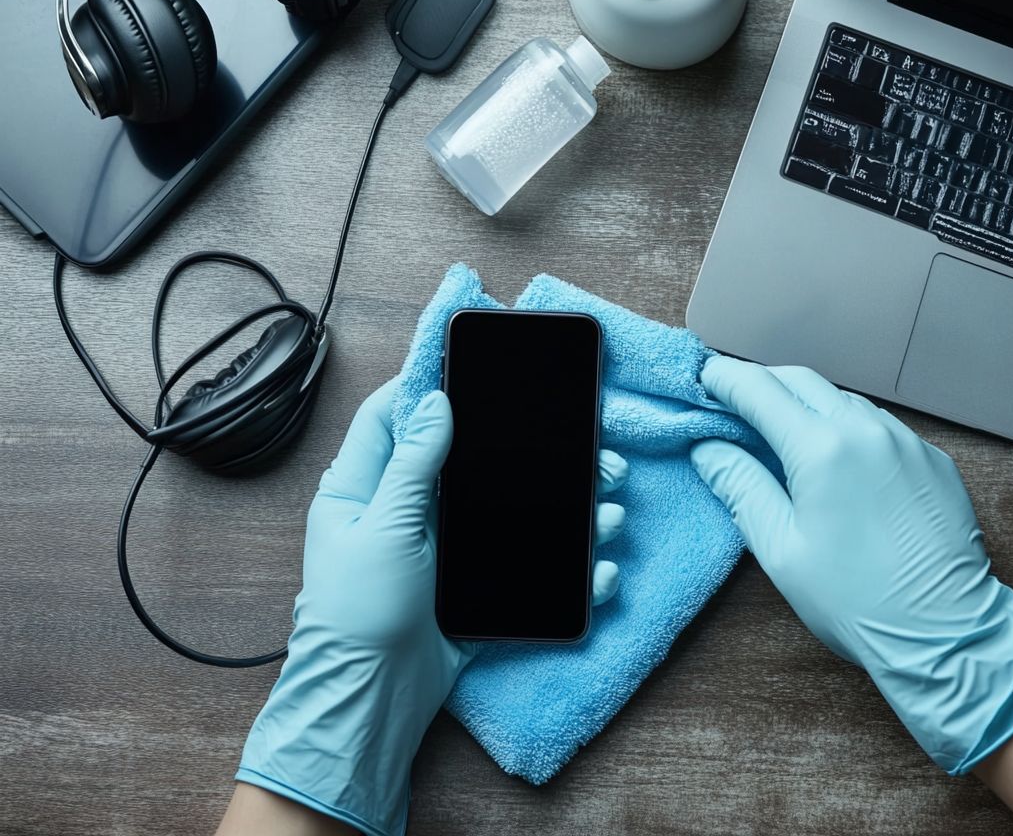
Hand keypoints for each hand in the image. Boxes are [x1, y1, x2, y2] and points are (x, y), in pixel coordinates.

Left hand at [236, 381, 625, 835]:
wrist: (371, 702)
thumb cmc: (357, 613)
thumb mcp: (383, 525)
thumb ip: (413, 463)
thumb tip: (436, 401)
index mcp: (368, 486)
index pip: (395, 415)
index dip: (428, 383)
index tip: (469, 356)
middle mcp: (409, 509)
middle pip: (471, 458)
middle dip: (528, 446)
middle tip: (580, 435)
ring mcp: (446, 548)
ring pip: (512, 507)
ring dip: (565, 503)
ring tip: (609, 498)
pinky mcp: (476, 586)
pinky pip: (526, 563)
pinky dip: (567, 564)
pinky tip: (600, 564)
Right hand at [690, 356, 1012, 774]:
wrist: (946, 633)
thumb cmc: (854, 600)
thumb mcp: (780, 549)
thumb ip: (741, 487)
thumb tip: (709, 448)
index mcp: (822, 449)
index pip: (760, 389)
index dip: (726, 379)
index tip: (704, 378)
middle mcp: (867, 429)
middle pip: (802, 380)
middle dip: (764, 383)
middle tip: (735, 402)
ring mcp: (907, 441)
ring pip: (844, 400)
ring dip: (808, 405)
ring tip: (785, 434)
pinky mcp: (933, 460)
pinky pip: (880, 427)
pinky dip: (849, 429)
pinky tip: (840, 463)